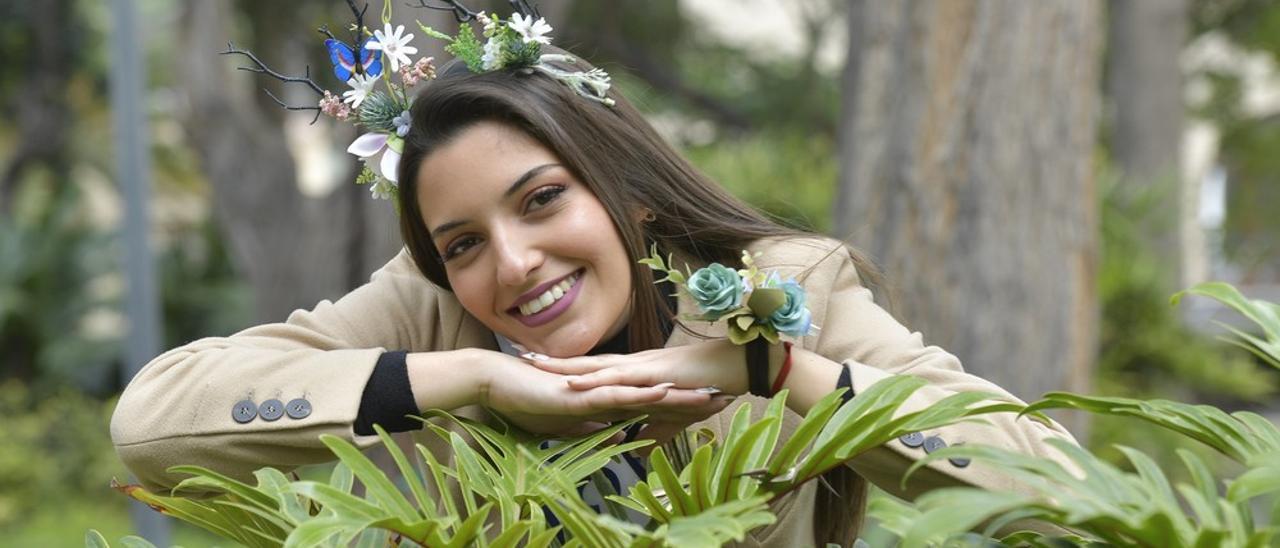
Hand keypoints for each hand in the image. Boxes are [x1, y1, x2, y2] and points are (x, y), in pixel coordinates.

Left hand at [519, 340, 746, 448]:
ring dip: (565, 367)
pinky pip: (617, 379)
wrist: (732, 369)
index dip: (567, 370)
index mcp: (634, 374)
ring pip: (595, 367)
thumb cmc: (705, 387)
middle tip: (522, 359)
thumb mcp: (672, 416)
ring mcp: (640, 368)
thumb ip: (653, 432)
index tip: (538, 369)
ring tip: (535, 366)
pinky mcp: (651, 375)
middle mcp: (632, 366)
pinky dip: (594, 382)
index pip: (594, 371)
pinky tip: (573, 385)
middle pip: (586, 364)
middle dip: (555, 363)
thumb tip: (638, 450)